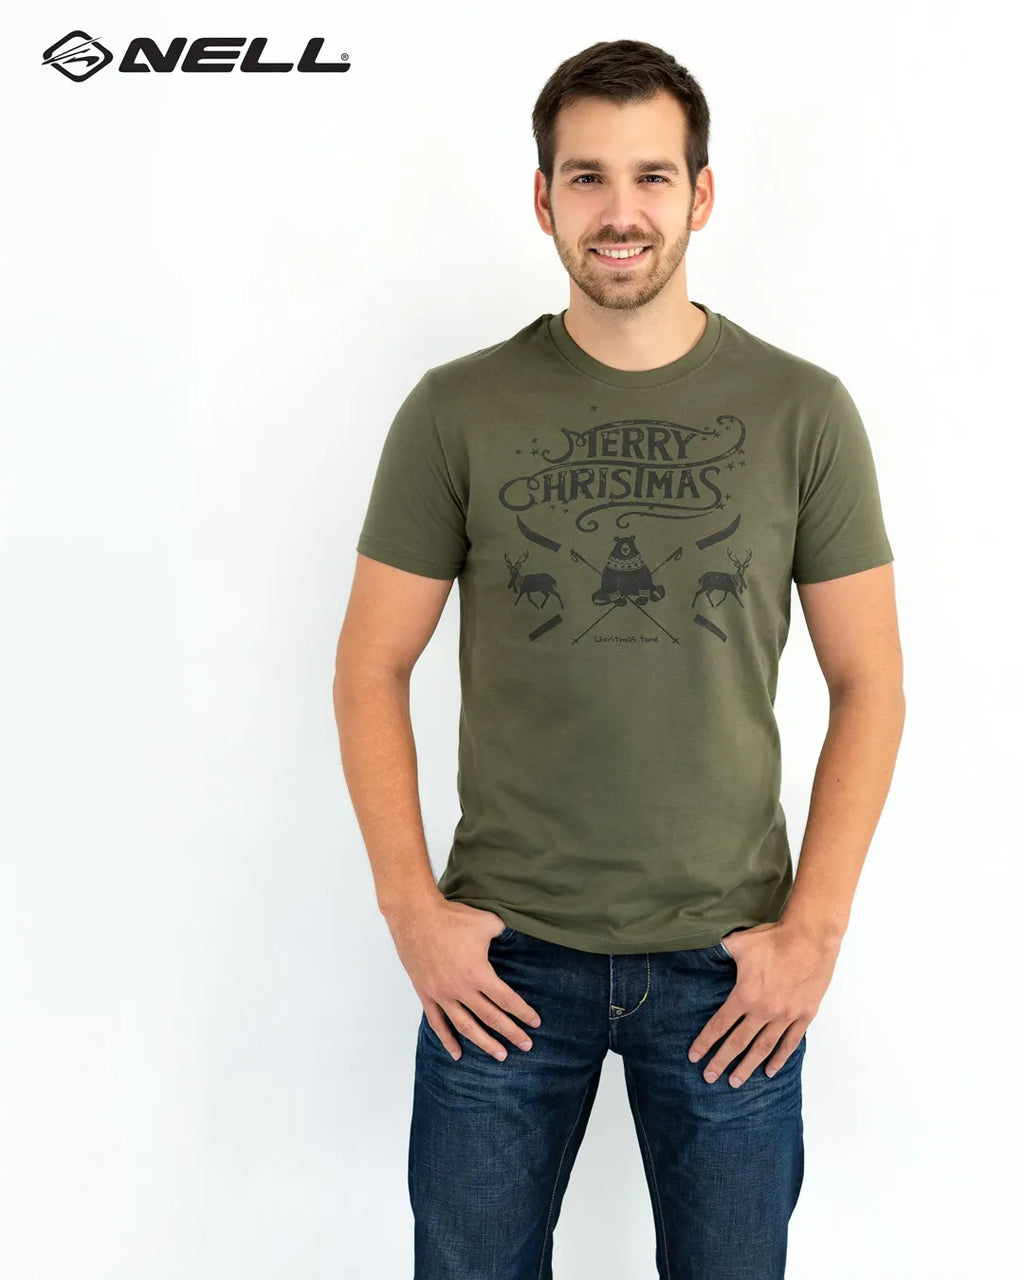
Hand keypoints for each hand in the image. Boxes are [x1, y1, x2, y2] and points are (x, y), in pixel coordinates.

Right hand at [386, 900, 541, 1062]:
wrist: (416, 916)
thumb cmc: (453, 918)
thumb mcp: (488, 922)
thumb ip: (505, 934)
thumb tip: (516, 937)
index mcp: (478, 973)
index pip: (507, 1000)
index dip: (523, 1013)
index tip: (535, 1023)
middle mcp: (461, 989)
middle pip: (491, 1018)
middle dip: (511, 1033)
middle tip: (526, 1046)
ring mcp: (442, 995)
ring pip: (466, 1027)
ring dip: (484, 1043)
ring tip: (500, 1055)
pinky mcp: (426, 994)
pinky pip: (437, 1023)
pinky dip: (447, 1040)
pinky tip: (458, 1053)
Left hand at [687, 921, 839, 1086]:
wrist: (810, 938)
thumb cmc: (773, 939)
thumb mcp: (738, 943)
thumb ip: (718, 952)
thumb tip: (699, 951)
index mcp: (745, 995)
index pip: (720, 1025)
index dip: (705, 1042)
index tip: (694, 1056)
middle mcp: (764, 1011)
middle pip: (738, 1043)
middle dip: (721, 1062)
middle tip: (709, 1077)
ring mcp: (786, 1016)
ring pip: (763, 1048)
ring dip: (748, 1066)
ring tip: (735, 1082)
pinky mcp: (804, 1015)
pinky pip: (790, 1043)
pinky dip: (779, 1058)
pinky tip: (770, 1071)